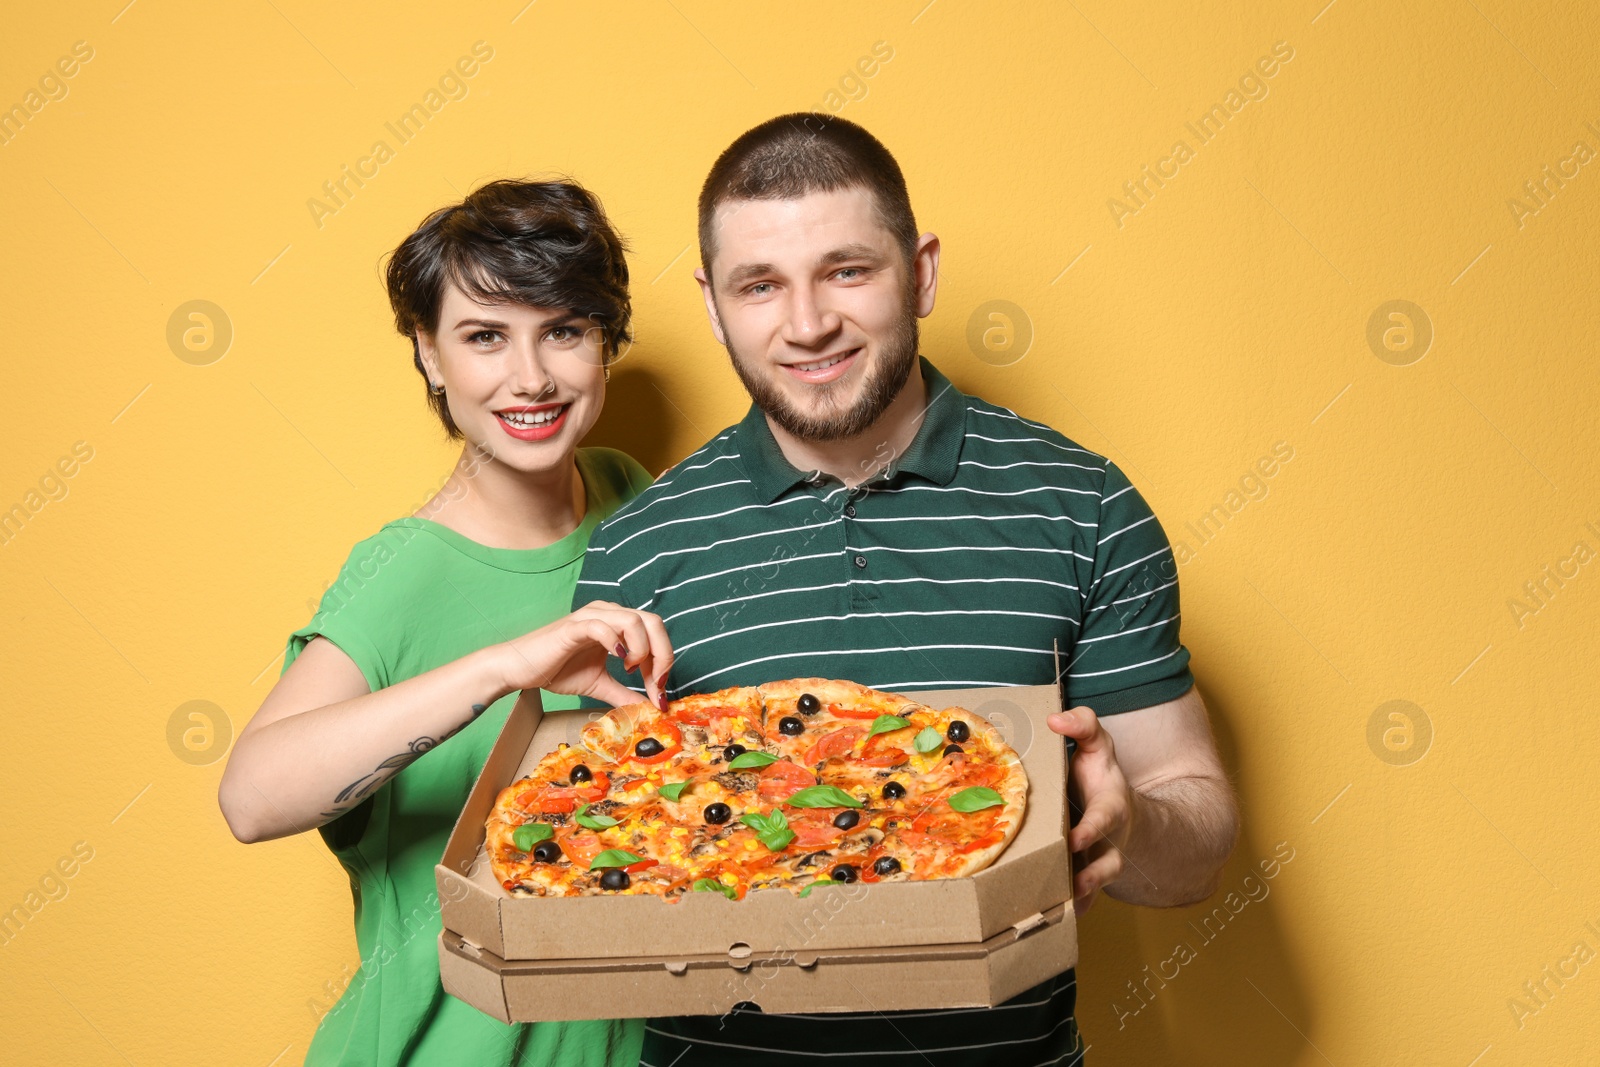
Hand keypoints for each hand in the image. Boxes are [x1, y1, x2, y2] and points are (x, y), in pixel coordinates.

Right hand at [494, 602, 673, 711]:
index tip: (661, 691)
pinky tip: (618, 660)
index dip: (665, 661)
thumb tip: (651, 708)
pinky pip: (602, 626)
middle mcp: (608, 614)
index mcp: (617, 624)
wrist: (521, 669)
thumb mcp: (600, 685)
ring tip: (630, 669)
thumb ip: (625, 694)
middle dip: (663, 654)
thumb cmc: (556, 670)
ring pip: (633, 620)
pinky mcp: (573, 627)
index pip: (655, 633)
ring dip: (642, 649)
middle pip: (653, 621)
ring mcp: (591, 617)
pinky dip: (616, 642)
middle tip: (656, 682)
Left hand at [1048, 705, 1133, 914]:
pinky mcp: (1088, 877)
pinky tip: (1050, 920)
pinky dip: (1071, 911)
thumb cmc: (1098, 775)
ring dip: (1080, 899)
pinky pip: (1084, 900)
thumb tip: (1055, 719)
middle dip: (1092, 876)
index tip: (1076, 839)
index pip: (1104, 819)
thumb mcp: (1097, 745)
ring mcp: (1100, 861)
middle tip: (1072, 886)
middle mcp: (1109, 840)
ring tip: (1059, 910)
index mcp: (1110, 807)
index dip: (1092, 830)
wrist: (1116, 807)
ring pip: (1095, 887)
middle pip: (1106, 864)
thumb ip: (1083, 726)